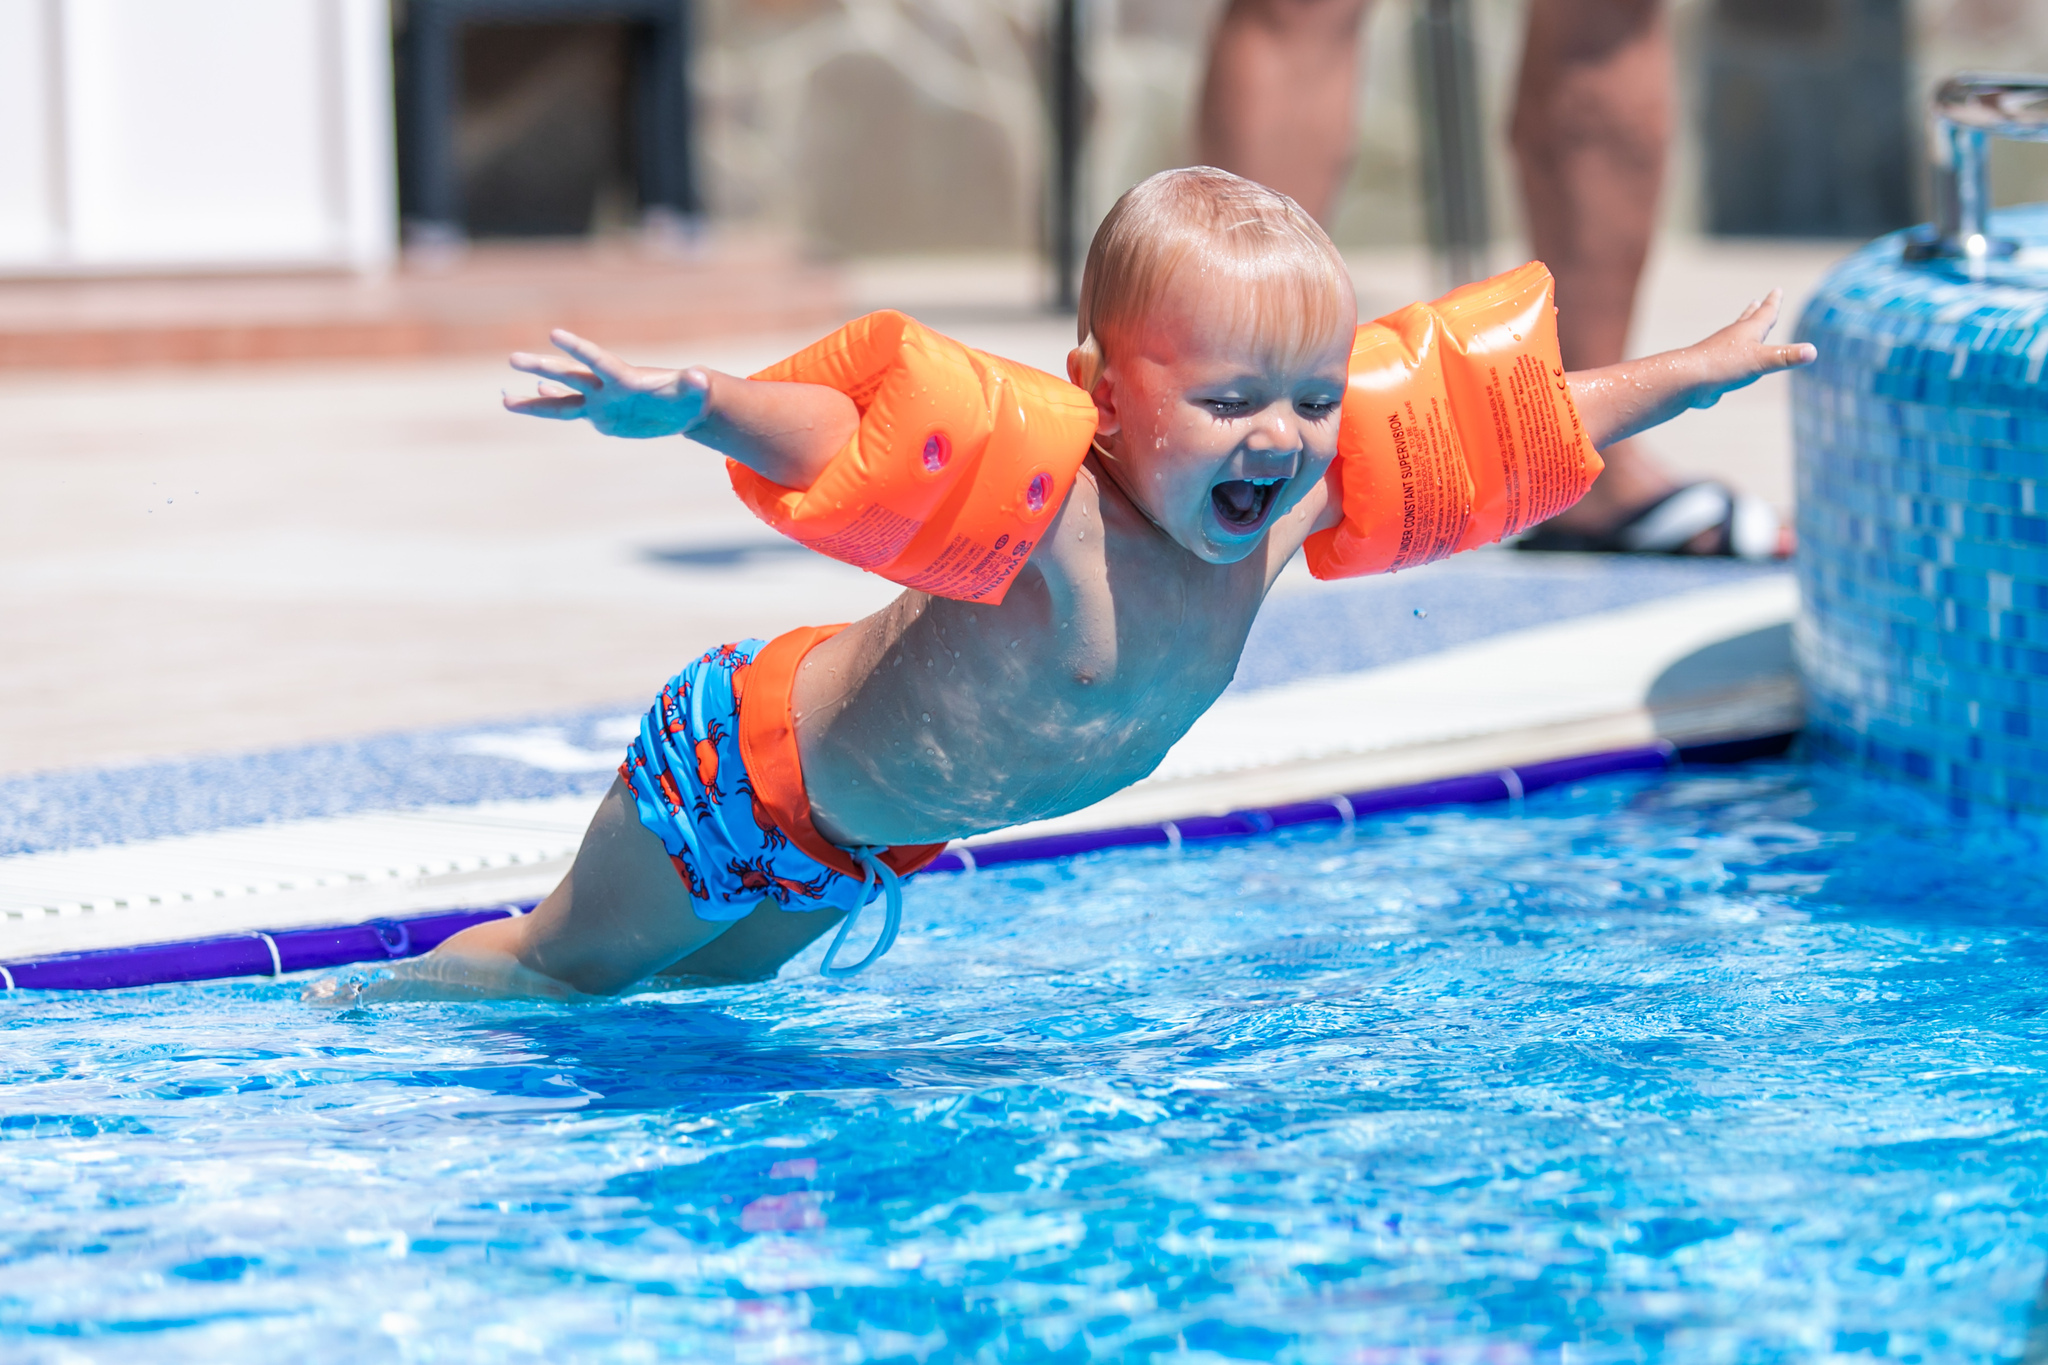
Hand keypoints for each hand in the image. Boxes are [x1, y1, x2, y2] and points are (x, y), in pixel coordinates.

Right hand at [505, 329, 711, 438]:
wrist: (682, 407)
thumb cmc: (691, 396)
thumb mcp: (694, 392)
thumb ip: (693, 383)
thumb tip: (701, 377)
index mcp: (624, 377)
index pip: (597, 360)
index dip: (578, 348)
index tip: (555, 334)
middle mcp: (605, 387)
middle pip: (569, 375)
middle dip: (542, 367)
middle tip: (513, 359)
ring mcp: (600, 402)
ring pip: (561, 400)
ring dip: (534, 399)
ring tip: (505, 398)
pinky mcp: (600, 418)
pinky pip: (570, 411)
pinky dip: (549, 403)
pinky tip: (529, 398)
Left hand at [1679, 289, 1816, 411]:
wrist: (1687, 381)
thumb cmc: (1723, 366)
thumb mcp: (1760, 361)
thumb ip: (1786, 357)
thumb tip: (1812, 352)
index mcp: (1748, 331)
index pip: (1765, 313)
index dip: (1773, 302)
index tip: (1777, 290)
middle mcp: (1733, 338)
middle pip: (1747, 320)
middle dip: (1755, 311)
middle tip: (1757, 300)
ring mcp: (1720, 352)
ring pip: (1734, 338)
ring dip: (1741, 330)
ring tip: (1743, 328)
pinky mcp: (1713, 369)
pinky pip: (1726, 360)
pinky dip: (1731, 356)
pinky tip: (1730, 364)